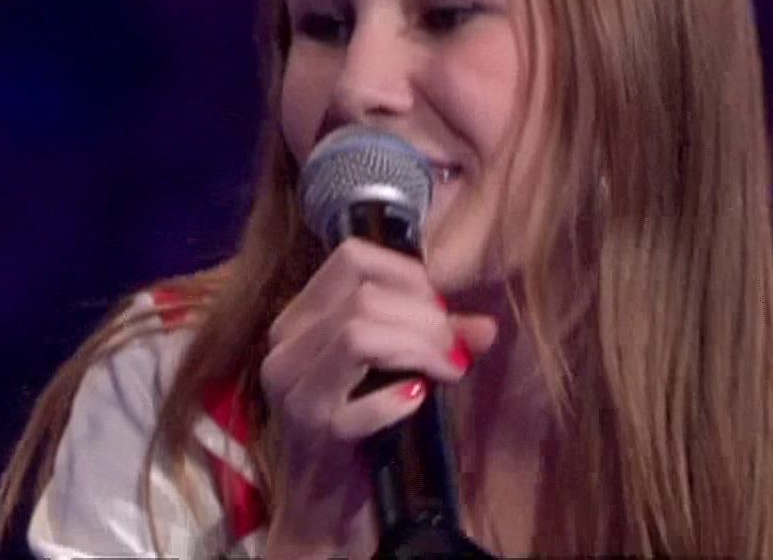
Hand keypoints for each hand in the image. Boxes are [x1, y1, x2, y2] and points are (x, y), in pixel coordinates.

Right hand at [259, 239, 498, 559]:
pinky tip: (417, 401)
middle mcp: (285, 348)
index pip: (351, 258)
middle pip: (362, 296)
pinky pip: (361, 405)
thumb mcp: (391, 374)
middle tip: (456, 349)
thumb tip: (486, 326)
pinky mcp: (314, 436)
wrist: (324, 513)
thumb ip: (433, 341)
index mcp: (299, 320)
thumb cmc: (360, 432)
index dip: (408, 274)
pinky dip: (397, 400)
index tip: (441, 309)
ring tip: (450, 370)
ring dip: (418, 348)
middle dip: (425, 317)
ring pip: (358, 334)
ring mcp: (294, 393)